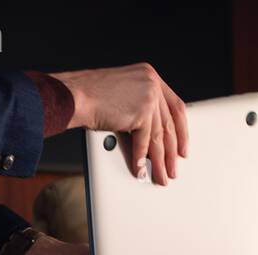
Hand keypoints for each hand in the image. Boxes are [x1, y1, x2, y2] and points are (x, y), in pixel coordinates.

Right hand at [51, 63, 187, 185]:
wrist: (74, 95)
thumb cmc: (90, 95)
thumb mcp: (122, 95)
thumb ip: (139, 107)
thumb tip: (150, 134)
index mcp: (150, 76)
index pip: (175, 107)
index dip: (181, 130)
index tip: (182, 147)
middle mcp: (152, 84)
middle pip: (169, 125)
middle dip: (171, 152)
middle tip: (172, 168)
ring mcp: (148, 97)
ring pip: (159, 136)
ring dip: (159, 161)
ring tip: (160, 176)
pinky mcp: (141, 112)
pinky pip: (144, 142)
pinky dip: (141, 159)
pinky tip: (141, 169)